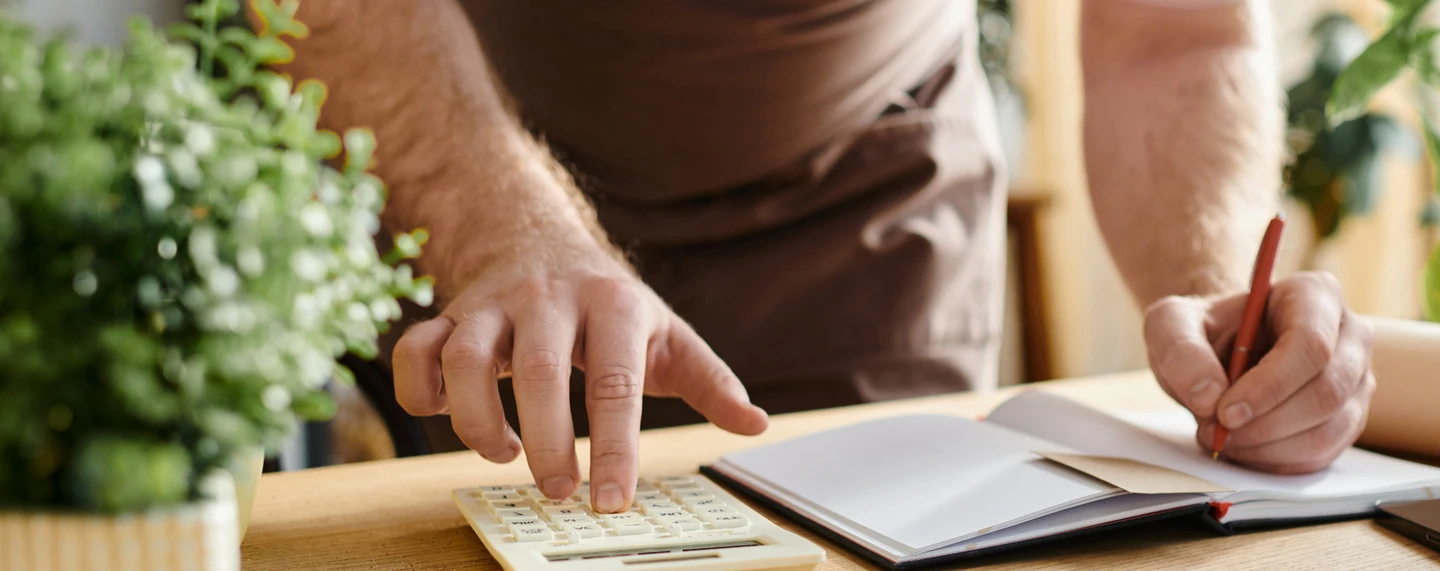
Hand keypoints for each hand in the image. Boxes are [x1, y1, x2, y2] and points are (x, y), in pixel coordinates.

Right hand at [390, 241, 768, 511]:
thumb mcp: (668, 334)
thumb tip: (755, 423)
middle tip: (561, 492)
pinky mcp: (450, 314)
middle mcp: (550, 298)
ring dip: (477, 422)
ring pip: (466, 358)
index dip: (614, 448)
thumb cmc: (613, 306)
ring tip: (506, 455)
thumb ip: (711, 380)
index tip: (612, 501)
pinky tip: (450, 415)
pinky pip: (415, 349)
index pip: (616, 383)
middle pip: (540, 374)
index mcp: (614, 304)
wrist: (542, 240)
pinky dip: (421, 392)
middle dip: (547, 444)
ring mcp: (494, 303)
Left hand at [1143, 272, 1374, 473]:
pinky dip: (1277, 461)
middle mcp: (1348, 335)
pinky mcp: (1347, 419)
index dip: (1270, 385)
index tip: (1225, 412)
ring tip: (1222, 438)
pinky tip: (1244, 448)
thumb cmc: (1201, 332)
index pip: (1311, 345)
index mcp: (1313, 295)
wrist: (1216, 353)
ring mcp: (1355, 380)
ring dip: (1268, 446)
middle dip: (1265, 423)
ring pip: (1328, 429)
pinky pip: (1323, 453)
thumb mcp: (1170, 324)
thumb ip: (1180, 349)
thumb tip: (1208, 395)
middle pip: (1326, 392)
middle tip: (1216, 431)